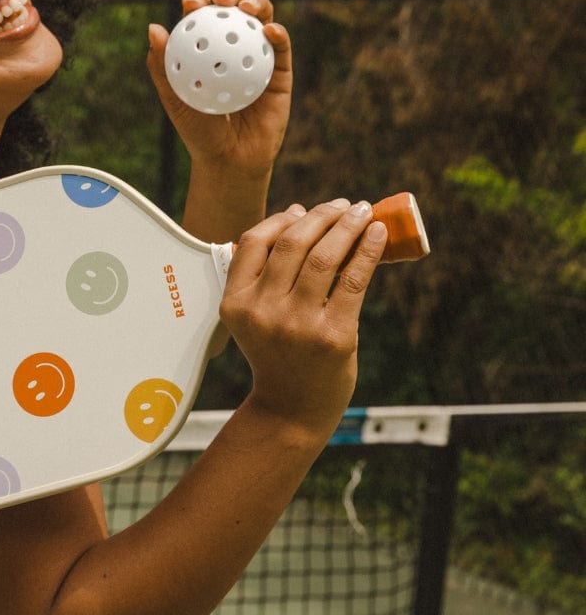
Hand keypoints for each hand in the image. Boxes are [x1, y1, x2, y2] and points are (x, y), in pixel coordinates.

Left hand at [146, 0, 291, 179]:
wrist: (230, 159)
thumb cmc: (199, 131)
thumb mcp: (176, 100)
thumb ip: (162, 67)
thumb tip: (153, 29)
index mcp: (204, 49)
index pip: (201, 17)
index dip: (197, 2)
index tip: (191, 3)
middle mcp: (231, 47)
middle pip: (233, 9)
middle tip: (221, 0)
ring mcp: (258, 55)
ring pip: (260, 19)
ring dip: (256, 4)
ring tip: (247, 8)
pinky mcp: (281, 69)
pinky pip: (281, 47)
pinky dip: (278, 33)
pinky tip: (270, 31)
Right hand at [220, 200, 387, 438]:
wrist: (292, 409)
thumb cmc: (279, 353)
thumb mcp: (256, 314)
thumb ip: (268, 270)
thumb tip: (298, 212)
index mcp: (236, 303)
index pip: (255, 241)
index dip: (283, 218)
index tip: (306, 208)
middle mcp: (262, 311)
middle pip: (293, 243)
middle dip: (323, 215)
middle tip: (343, 205)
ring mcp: (297, 324)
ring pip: (324, 256)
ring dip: (348, 226)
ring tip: (363, 213)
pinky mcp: (333, 336)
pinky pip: (354, 280)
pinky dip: (368, 250)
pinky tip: (378, 234)